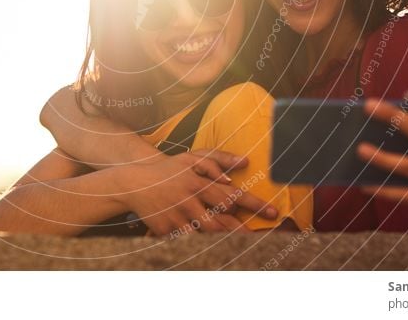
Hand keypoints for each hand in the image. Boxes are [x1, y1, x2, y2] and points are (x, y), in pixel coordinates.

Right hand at [114, 150, 277, 235]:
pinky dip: (201, 245)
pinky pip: (188, 241)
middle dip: (242, 231)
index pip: (232, 195)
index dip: (255, 204)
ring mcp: (177, 217)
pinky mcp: (166, 230)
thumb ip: (218, 159)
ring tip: (241, 245)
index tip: (273, 212)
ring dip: (225, 240)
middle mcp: (189, 200)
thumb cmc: (169, 170)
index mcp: (199, 183)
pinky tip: (215, 251)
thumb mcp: (191, 158)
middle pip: (222, 221)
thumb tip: (244, 162)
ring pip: (206, 233)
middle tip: (259, 239)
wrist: (134, 184)